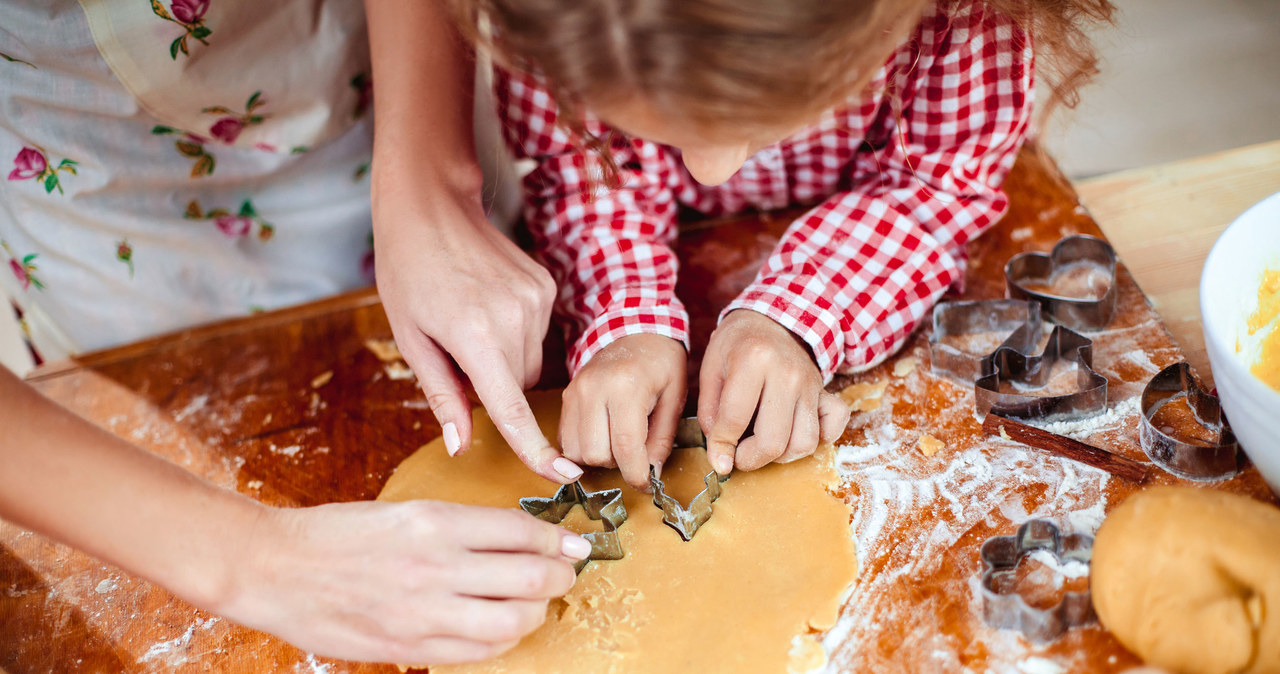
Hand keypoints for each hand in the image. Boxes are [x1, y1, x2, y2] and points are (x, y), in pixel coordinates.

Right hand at [218, 500, 588, 664]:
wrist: (275, 568)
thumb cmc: (338, 534)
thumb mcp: (406, 511)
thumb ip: (462, 528)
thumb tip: (519, 539)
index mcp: (435, 522)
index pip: (523, 531)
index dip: (559, 539)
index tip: (574, 542)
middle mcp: (435, 566)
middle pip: (531, 576)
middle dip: (561, 575)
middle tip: (565, 571)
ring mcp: (423, 612)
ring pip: (513, 621)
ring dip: (537, 612)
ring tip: (536, 603)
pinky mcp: (409, 647)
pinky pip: (478, 652)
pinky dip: (503, 641)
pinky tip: (502, 628)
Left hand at [373, 178, 581, 483]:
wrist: (431, 209)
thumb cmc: (408, 273)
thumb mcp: (412, 340)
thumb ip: (442, 396)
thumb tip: (461, 446)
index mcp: (474, 336)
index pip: (511, 409)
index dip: (536, 449)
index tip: (563, 477)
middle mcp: (514, 318)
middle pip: (518, 386)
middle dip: (493, 384)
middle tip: (456, 352)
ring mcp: (536, 299)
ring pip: (530, 361)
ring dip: (505, 359)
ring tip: (470, 321)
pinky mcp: (545, 286)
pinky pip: (537, 333)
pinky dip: (515, 333)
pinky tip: (488, 304)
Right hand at [559, 334, 686, 489]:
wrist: (635, 331)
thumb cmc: (662, 363)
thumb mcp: (676, 398)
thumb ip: (663, 439)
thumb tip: (650, 474)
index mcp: (626, 386)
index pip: (625, 447)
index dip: (636, 474)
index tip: (647, 484)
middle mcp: (594, 389)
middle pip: (596, 454)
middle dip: (618, 464)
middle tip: (635, 452)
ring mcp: (575, 392)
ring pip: (576, 452)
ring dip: (599, 458)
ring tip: (619, 442)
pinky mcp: (565, 397)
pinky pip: (566, 440)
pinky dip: (584, 449)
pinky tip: (604, 436)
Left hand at [698, 310, 850, 472]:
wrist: (772, 320)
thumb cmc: (737, 345)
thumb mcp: (711, 370)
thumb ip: (711, 413)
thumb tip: (720, 455)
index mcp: (753, 360)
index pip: (735, 420)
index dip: (721, 447)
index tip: (718, 460)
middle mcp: (787, 373)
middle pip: (774, 441)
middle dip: (750, 460)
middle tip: (738, 456)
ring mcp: (811, 384)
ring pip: (804, 443)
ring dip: (781, 456)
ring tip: (763, 444)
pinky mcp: (825, 392)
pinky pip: (833, 428)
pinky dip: (819, 440)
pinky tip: (795, 434)